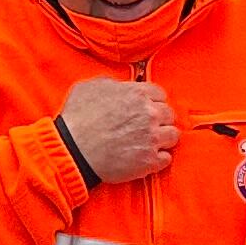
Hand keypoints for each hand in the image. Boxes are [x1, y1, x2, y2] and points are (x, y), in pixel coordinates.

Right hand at [58, 78, 182, 182]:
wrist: (72, 150)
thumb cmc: (77, 118)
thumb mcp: (90, 87)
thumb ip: (113, 83)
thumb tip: (120, 86)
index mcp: (138, 94)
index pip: (160, 94)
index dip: (152, 102)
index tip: (145, 109)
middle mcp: (150, 114)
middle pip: (169, 114)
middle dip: (159, 120)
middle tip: (146, 127)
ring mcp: (152, 138)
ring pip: (173, 136)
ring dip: (162, 139)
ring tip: (148, 143)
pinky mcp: (149, 161)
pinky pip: (166, 159)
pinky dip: (158, 159)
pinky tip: (146, 158)